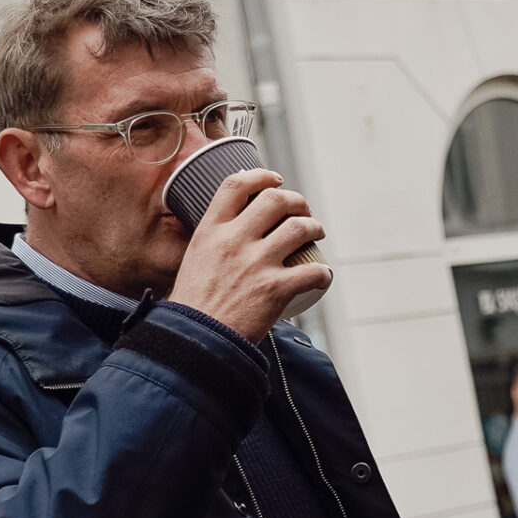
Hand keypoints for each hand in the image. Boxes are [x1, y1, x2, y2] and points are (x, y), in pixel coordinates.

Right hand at [167, 170, 330, 342]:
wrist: (197, 342)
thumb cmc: (194, 307)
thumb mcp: (194, 260)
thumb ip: (213, 242)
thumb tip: (232, 231)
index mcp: (210, 231)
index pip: (236, 185)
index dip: (261, 175)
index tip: (275, 179)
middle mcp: (234, 241)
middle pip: (276, 199)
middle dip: (297, 201)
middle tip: (303, 211)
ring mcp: (256, 263)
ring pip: (300, 227)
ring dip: (315, 227)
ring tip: (316, 234)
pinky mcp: (275, 289)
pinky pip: (313, 270)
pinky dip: (324, 272)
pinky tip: (322, 275)